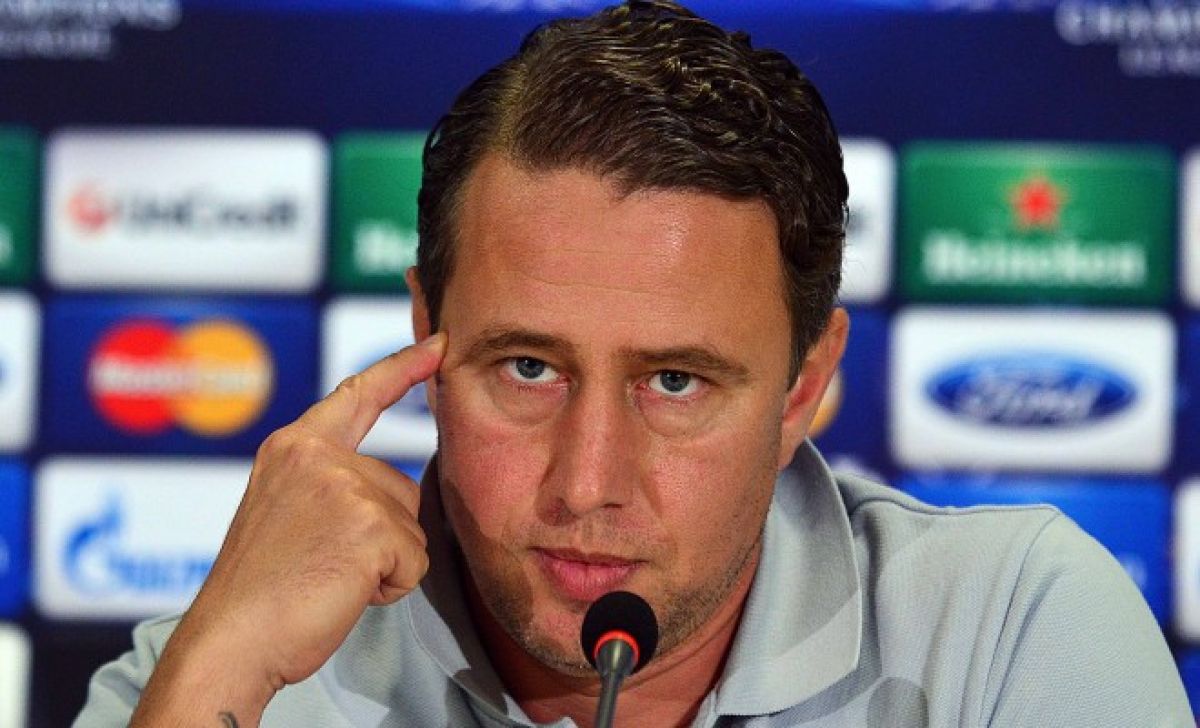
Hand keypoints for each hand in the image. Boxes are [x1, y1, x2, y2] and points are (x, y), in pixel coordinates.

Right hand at [131, 333, 446, 726]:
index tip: (439, 345)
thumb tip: (392, 488)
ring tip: (327, 578)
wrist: (231, 641)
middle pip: (400, 490)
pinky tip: (342, 592)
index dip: (403, 368)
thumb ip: (328, 484)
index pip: (359, 396)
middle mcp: (318, 456)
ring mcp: (345, 487)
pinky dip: (390, 588)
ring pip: (412, 528)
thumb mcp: (285, 511)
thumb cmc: (259, 592)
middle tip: (320, 565)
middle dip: (381, 537)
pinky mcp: (370, 526)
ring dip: (384, 564)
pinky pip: (416, 562)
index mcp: (294, 448)